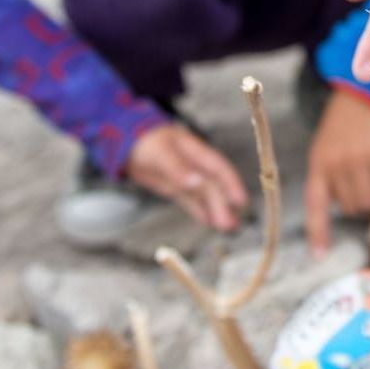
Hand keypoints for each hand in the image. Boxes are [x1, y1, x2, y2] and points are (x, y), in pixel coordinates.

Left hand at [126, 123, 247, 230]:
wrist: (129, 142)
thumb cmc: (147, 142)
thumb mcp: (161, 153)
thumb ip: (177, 168)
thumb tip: (196, 182)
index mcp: (197, 152)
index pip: (219, 168)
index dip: (232, 183)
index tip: (240, 200)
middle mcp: (196, 166)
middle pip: (213, 187)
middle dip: (222, 205)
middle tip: (229, 225)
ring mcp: (186, 177)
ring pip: (204, 196)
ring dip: (215, 210)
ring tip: (227, 227)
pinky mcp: (176, 187)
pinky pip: (191, 200)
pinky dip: (200, 210)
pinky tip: (209, 222)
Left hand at [304, 90, 369, 252]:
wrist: (369, 85)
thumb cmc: (351, 118)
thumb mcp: (332, 143)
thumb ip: (335, 172)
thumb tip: (353, 206)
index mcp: (318, 162)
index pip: (316, 205)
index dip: (319, 233)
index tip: (319, 256)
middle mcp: (335, 164)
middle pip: (351, 208)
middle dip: (363, 200)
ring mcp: (358, 160)